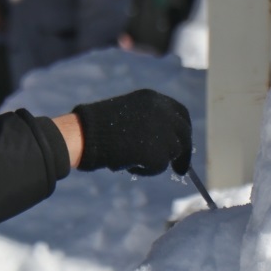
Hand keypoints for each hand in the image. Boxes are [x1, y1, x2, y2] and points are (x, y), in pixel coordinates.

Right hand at [72, 89, 191, 175]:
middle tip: (180, 169)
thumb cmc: (100, 126)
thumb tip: (166, 143)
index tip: (182, 143)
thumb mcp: (130, 114)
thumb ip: (150, 121)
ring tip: (131, 159)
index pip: (181, 114)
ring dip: (157, 161)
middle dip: (184, 153)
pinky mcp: (159, 153)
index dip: (183, 131)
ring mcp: (163, 133)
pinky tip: (128, 164)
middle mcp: (164, 113)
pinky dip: (146, 170)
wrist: (86, 134)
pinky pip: (159, 167)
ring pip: (172, 152)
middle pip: (184, 134)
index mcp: (155, 99)